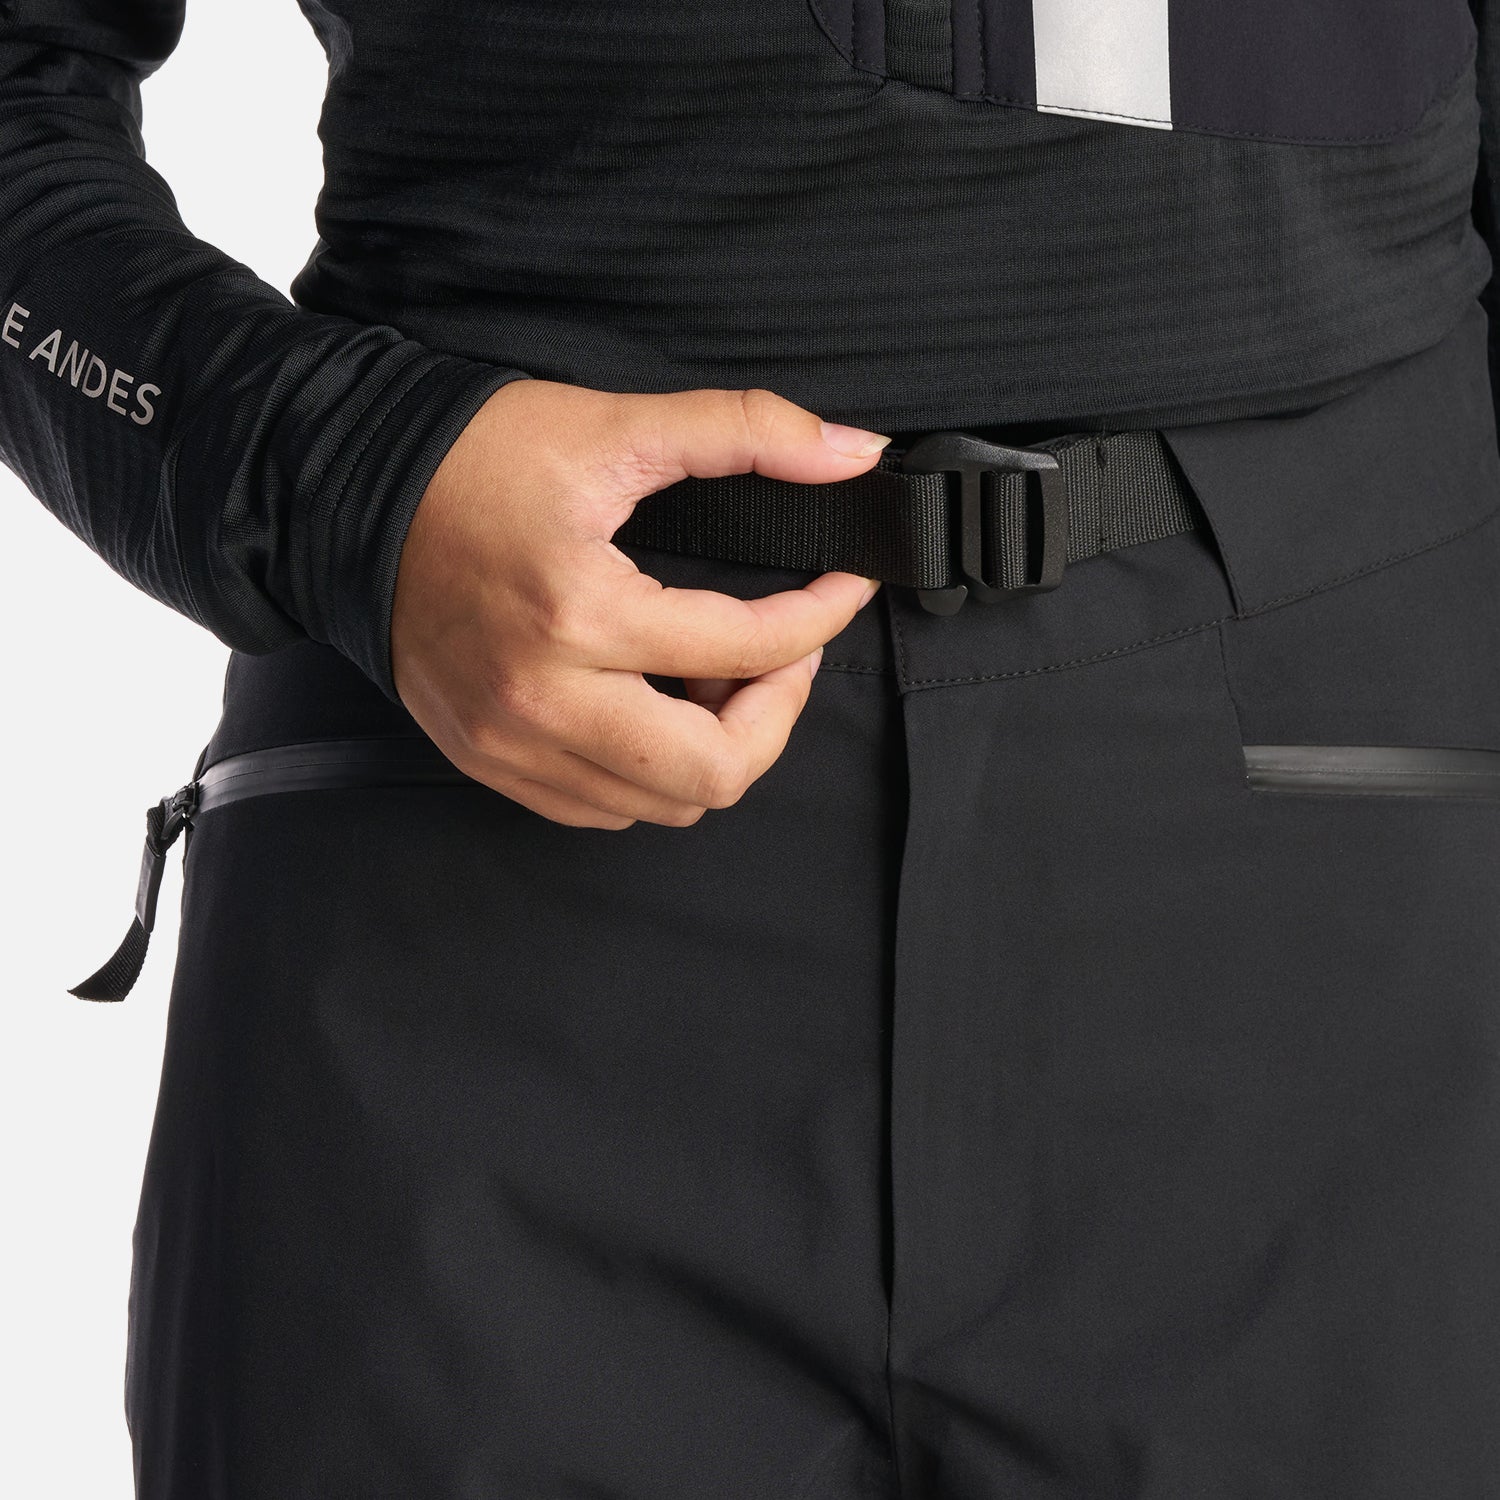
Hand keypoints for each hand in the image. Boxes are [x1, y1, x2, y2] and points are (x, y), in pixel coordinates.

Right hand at [390, 379, 887, 828]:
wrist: (349, 498)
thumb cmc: (472, 459)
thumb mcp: (613, 426)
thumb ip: (746, 431)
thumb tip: (853, 454)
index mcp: (580, 613)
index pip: (747, 647)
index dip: (822, 615)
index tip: (844, 584)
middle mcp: (543, 700)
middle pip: (714, 770)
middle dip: (777, 711)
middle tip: (783, 652)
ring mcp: (511, 743)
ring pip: (664, 803)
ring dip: (716, 746)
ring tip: (715, 675)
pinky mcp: (490, 761)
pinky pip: (603, 808)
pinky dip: (652, 771)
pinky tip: (654, 706)